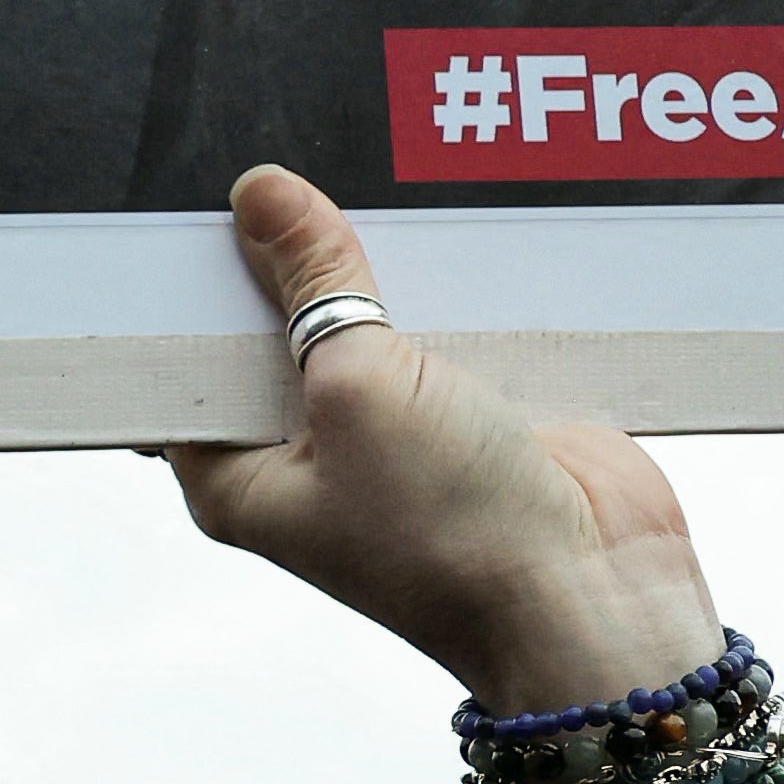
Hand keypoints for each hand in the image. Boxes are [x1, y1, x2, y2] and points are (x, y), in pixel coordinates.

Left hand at [169, 169, 725, 713]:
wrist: (594, 599)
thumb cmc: (458, 537)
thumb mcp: (359, 388)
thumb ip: (313, 285)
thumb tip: (262, 196)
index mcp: (241, 478)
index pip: (188, 363)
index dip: (196, 287)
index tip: (207, 207)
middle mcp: (309, 459)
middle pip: (279, 329)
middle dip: (295, 264)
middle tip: (296, 184)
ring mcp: (393, 437)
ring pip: (371, 322)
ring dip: (384, 273)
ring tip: (379, 193)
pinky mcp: (470, 416)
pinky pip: (447, 331)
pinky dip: (455, 292)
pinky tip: (452, 231)